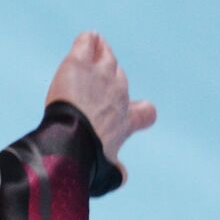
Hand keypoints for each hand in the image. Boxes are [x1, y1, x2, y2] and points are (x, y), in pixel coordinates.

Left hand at [45, 31, 156, 183]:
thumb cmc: (89, 159)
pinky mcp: (80, 63)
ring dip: (97, 60)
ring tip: (84, 66)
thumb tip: (121, 177)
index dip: (140, 113)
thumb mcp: (106, 174)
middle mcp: (118, 93)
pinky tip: (80, 49)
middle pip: (120, 79)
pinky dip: (86, 43)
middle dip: (107, 84)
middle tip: (88, 94)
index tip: (132, 116)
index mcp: (125, 121)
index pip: (146, 113)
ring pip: (106, 57)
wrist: (73, 139)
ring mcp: (101, 75)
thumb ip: (115, 175)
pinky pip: (89, 42)